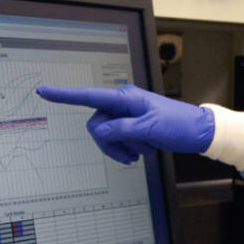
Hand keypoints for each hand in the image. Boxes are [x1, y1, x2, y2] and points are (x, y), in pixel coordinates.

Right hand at [36, 85, 214, 162]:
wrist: (199, 132)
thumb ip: (120, 130)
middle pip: (98, 125)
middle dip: (111, 142)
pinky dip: (128, 149)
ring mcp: (129, 115)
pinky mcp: (134, 126)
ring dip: (123, 147)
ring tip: (144, 150)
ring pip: (108, 136)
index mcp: (126, 98)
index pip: (89, 96)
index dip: (65, 95)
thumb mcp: (149, 130)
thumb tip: (98, 131)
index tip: (44, 91)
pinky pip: (119, 140)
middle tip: (132, 152)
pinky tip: (143, 151)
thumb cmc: (179, 126)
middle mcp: (124, 104)